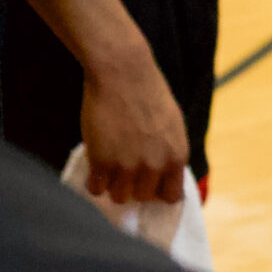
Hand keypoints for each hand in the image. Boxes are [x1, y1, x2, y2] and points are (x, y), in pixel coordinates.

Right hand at [80, 43, 190, 204]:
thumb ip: (168, 152)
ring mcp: (128, 166)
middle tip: (123, 170)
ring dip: (112, 185)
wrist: (124, 74)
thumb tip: (163, 174)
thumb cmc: (149, 94)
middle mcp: (155, 165)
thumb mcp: (172, 126)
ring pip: (118, 196)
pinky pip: (96, 188)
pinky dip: (94, 182)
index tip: (147, 184)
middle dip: (133, 186)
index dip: (157, 192)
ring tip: (108, 168)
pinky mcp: (102, 161)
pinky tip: (95, 168)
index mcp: (176, 156)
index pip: (170, 196)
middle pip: (142, 197)